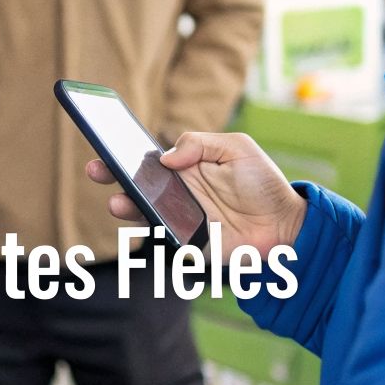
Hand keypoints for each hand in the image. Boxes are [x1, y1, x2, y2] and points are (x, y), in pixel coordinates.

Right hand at [85, 131, 306, 257]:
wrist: (288, 223)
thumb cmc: (264, 183)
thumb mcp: (238, 148)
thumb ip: (201, 144)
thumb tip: (167, 158)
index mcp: (187, 167)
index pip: (149, 158)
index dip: (125, 151)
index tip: (105, 141)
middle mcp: (178, 193)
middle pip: (137, 184)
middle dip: (112, 176)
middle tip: (96, 169)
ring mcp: (181, 218)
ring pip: (144, 212)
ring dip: (127, 206)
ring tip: (117, 200)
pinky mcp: (190, 243)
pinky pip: (165, 237)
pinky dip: (154, 230)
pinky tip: (149, 220)